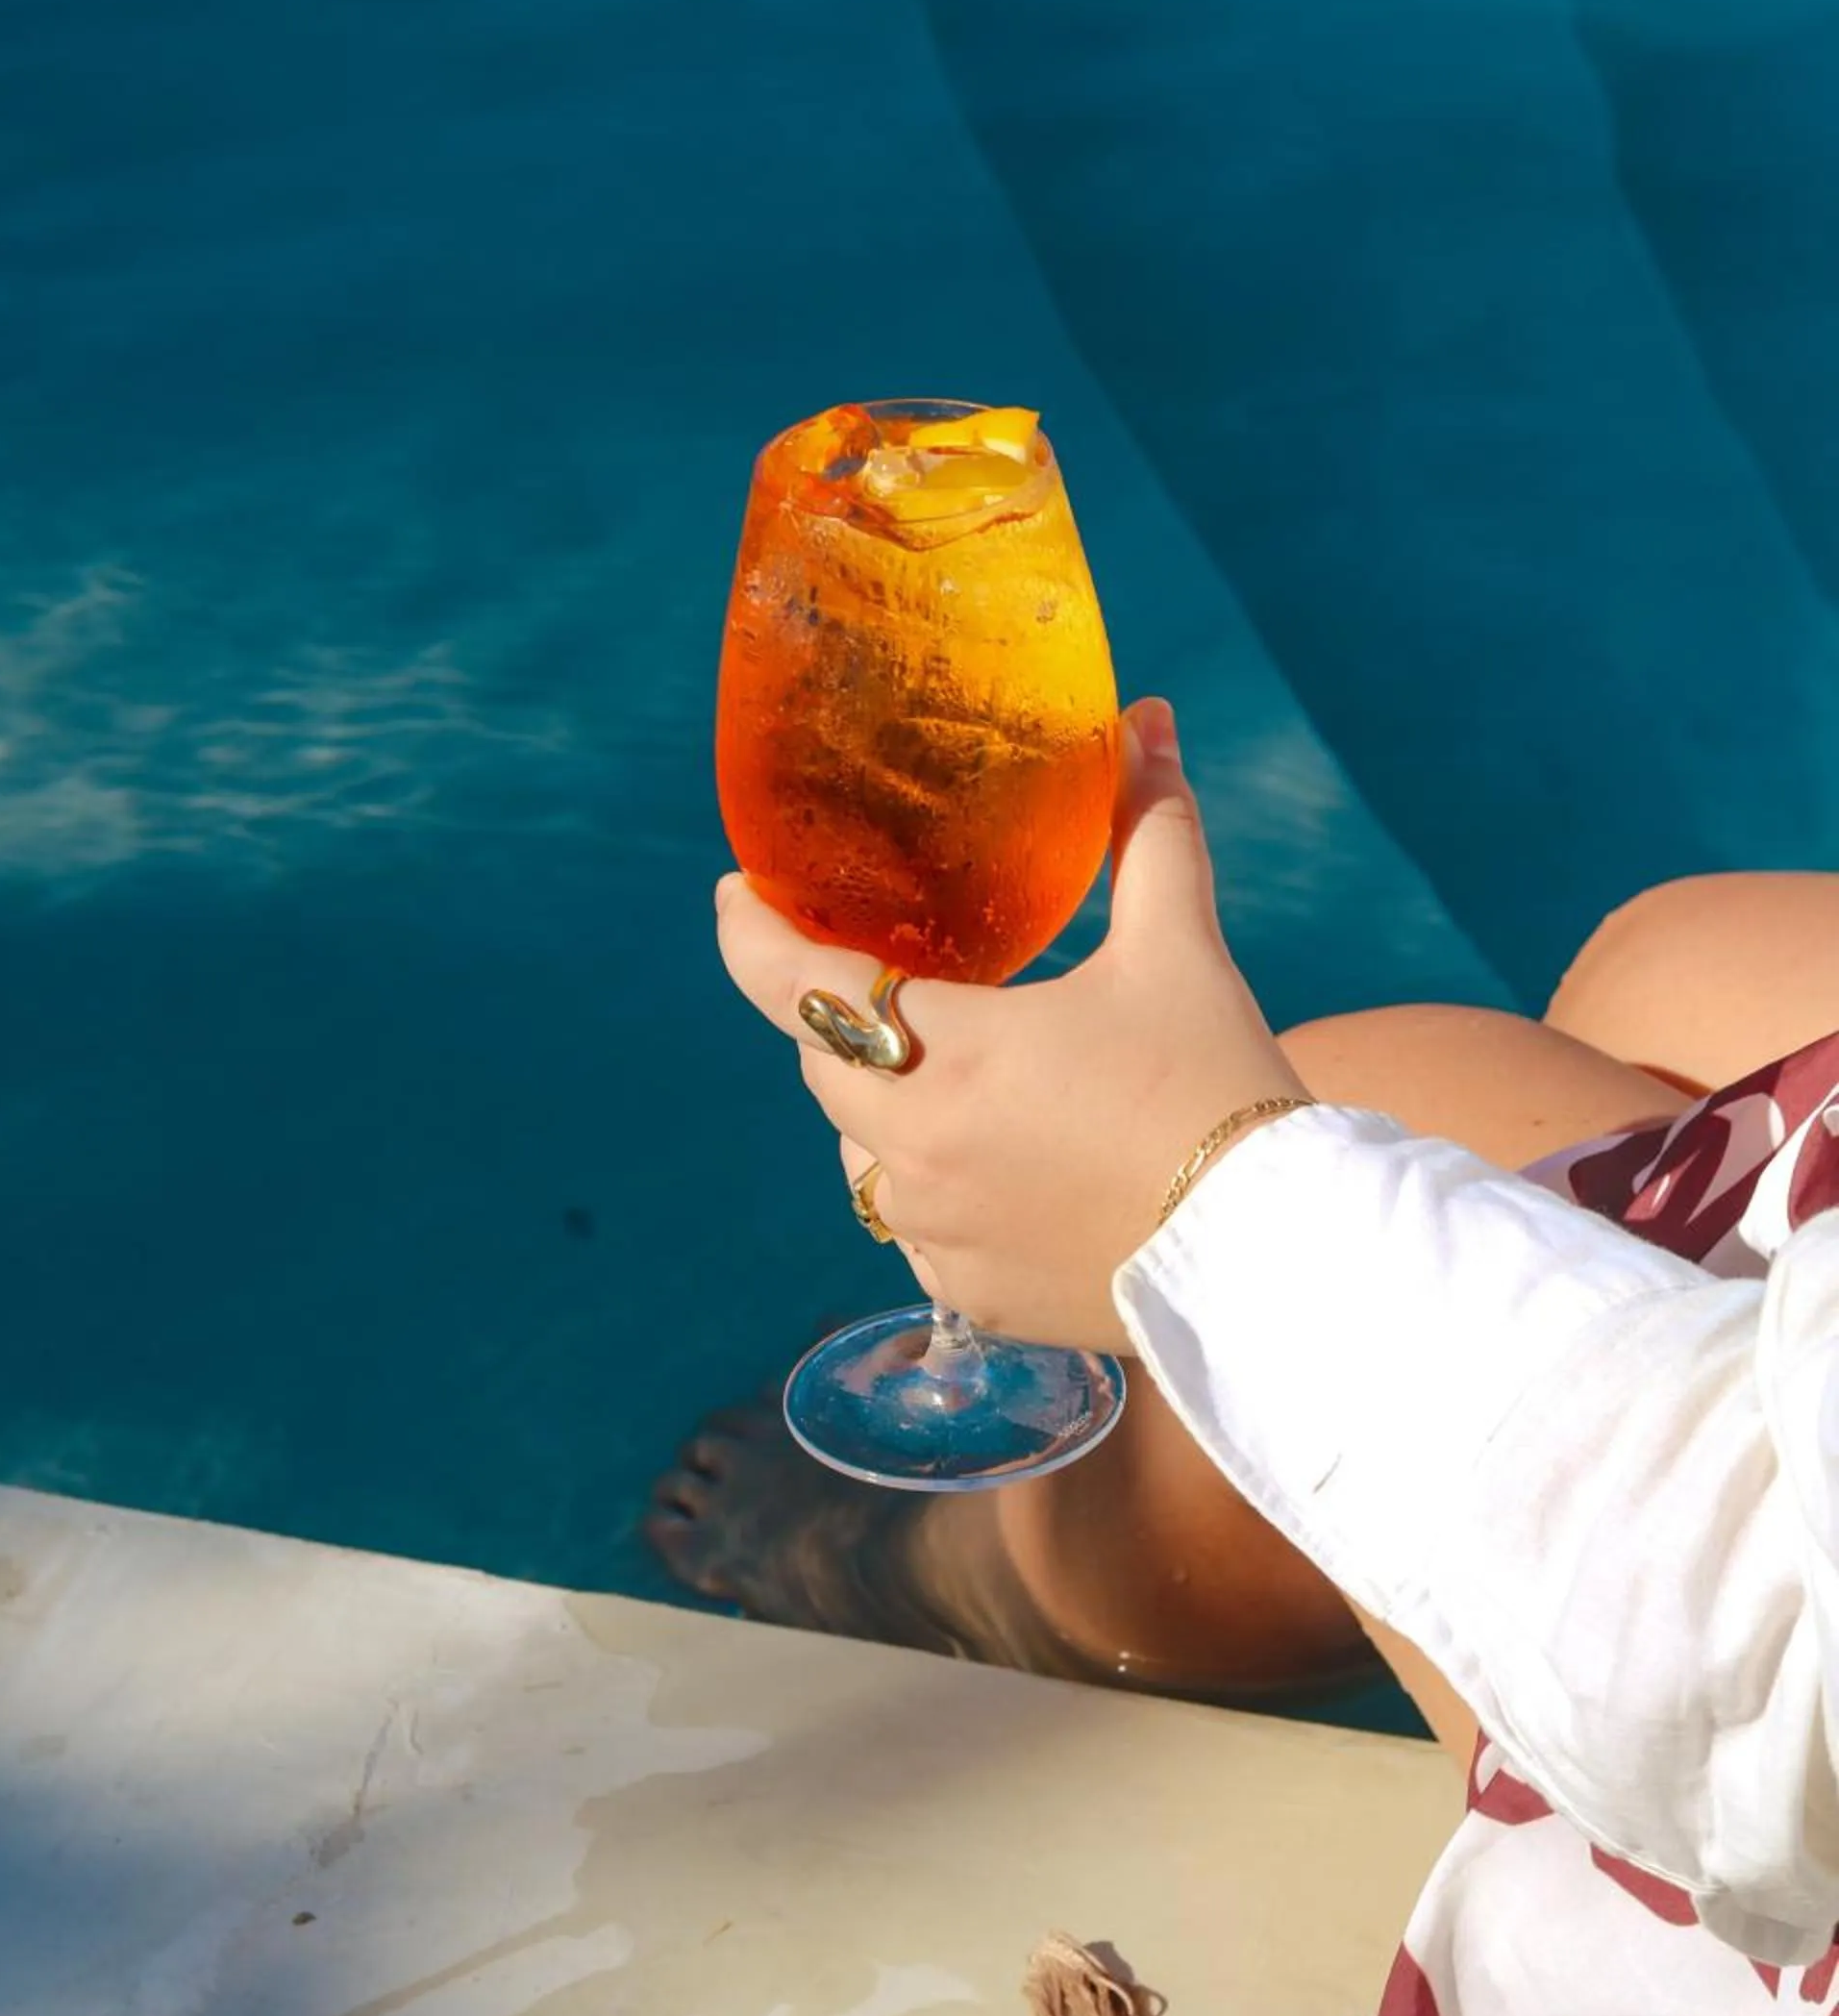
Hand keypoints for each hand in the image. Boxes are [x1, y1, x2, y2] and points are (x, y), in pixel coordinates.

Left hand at [714, 698, 1303, 1352]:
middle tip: (889, 975)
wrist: (1279, 1251)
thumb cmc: (1219, 1085)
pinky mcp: (970, 1294)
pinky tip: (1003, 1163)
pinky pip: (916, 1226)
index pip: (794, 986)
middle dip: (843, 1017)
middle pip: (827, 1065)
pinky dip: (936, 1186)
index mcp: (945, 1057)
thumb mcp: (1178, 945)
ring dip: (891, 1104)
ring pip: (864, 1152)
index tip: (736, 892)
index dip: (750, 934)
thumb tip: (1146, 721)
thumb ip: (1147, 828)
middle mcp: (914, 1153)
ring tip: (965, 1074)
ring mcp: (936, 1234)